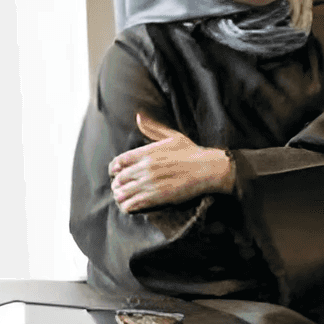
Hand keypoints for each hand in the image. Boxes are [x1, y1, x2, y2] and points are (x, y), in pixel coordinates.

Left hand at [109, 113, 234, 213]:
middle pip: (118, 179)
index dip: (114, 169)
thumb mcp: (173, 136)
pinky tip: (132, 206)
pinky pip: (131, 205)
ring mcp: (150, 183)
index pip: (118, 162)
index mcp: (147, 153)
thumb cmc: (193, 152)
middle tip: (122, 188)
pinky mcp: (156, 197)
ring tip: (126, 198)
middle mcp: (146, 167)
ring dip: (121, 197)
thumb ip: (153, 128)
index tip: (118, 173)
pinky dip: (128, 207)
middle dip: (118, 184)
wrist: (208, 169)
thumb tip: (139, 116)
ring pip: (122, 194)